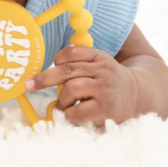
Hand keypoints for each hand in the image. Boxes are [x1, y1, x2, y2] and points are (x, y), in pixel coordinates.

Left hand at [24, 45, 138, 124]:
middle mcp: (102, 70)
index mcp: (99, 57)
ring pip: (70, 89)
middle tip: (28, 85)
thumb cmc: (109, 83)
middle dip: (43, 78)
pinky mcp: (104, 109)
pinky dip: (68, 114)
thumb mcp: (99, 65)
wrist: (139, 98)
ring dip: (61, 99)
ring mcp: (104, 89)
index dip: (57, 59)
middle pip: (66, 70)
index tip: (52, 66)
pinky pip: (76, 111)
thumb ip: (78, 63)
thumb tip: (44, 73)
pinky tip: (72, 114)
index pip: (72, 52)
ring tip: (63, 106)